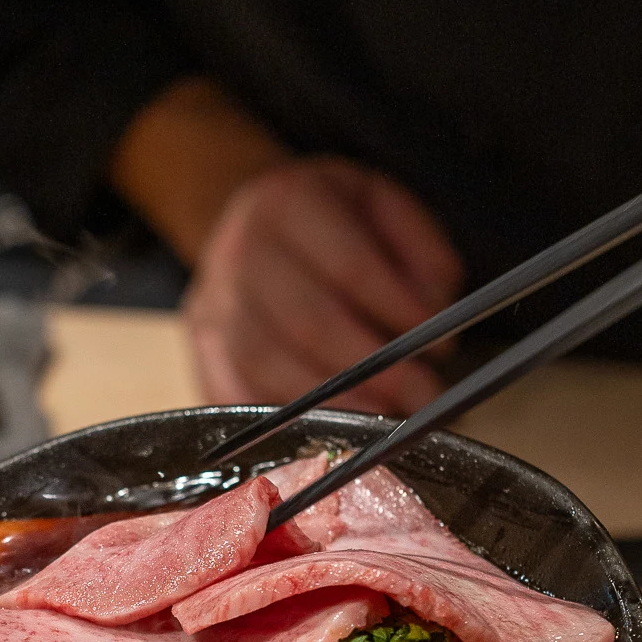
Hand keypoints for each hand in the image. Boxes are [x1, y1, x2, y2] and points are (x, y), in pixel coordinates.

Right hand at [183, 157, 465, 414]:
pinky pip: (234, 396)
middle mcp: (239, 252)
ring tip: (380, 425)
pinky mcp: (202, 351)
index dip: (395, 309)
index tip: (439, 346)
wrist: (250, 223)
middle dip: (369, 370)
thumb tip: (436, 314)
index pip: (347, 263)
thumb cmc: (328, 221)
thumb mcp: (383, 206)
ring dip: (329, 404)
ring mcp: (211, 305)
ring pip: (265, 365)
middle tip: (419, 399)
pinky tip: (324, 439)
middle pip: (304, 320)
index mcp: (288, 203)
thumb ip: (419, 250)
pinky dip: (279, 425)